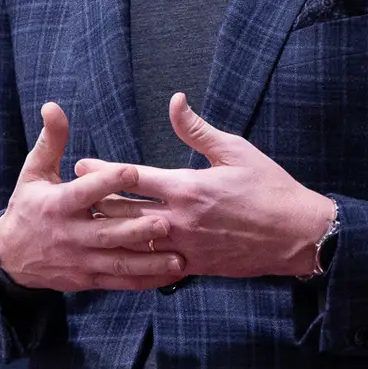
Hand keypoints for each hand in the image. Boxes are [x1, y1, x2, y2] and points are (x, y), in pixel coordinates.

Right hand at [0, 101, 185, 292]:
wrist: (10, 258)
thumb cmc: (28, 207)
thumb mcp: (33, 173)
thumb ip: (50, 141)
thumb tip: (53, 106)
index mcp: (57, 205)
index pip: (85, 193)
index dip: (107, 181)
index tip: (134, 170)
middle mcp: (70, 235)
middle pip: (106, 234)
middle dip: (136, 230)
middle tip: (166, 221)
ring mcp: (80, 260)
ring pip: (118, 263)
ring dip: (149, 262)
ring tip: (178, 260)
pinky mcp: (88, 279)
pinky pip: (119, 282)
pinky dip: (144, 280)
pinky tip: (169, 276)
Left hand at [86, 94, 334, 279]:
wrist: (297, 234)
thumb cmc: (270, 187)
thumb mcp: (236, 150)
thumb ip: (198, 129)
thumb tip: (175, 101)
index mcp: (188, 186)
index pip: (133, 177)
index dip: (103, 171)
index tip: (81, 166)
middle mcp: (180, 218)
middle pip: (124, 212)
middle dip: (95, 204)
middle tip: (70, 199)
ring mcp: (185, 246)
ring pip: (135, 242)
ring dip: (109, 234)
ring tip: (85, 229)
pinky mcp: (195, 267)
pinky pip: (156, 266)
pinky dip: (135, 260)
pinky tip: (118, 259)